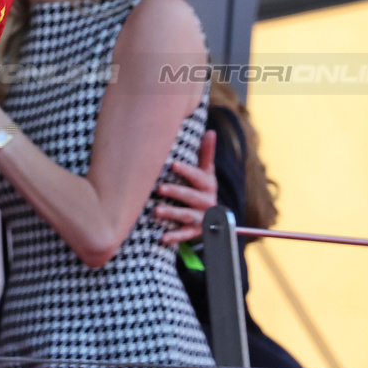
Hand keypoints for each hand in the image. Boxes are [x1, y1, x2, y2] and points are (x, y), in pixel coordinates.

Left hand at [155, 129, 216, 244]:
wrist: (212, 217)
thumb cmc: (201, 188)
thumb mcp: (205, 172)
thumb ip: (206, 153)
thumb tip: (210, 131)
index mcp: (208, 184)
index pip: (198, 176)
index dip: (186, 171)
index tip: (172, 165)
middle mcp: (208, 201)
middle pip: (191, 197)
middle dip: (175, 192)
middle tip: (158, 188)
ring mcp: (203, 218)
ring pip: (187, 216)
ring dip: (172, 214)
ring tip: (155, 211)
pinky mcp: (197, 232)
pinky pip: (186, 235)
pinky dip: (174, 237)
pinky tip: (162, 237)